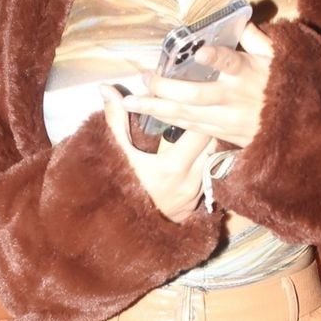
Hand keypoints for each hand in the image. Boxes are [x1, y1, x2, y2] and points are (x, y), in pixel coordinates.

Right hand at [99, 86, 212, 222]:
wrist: (122, 231)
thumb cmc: (118, 190)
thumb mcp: (117, 155)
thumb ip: (115, 120)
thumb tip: (106, 88)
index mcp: (174, 166)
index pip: (201, 130)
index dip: (197, 114)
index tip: (191, 102)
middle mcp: (192, 181)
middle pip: (213, 144)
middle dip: (207, 127)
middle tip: (199, 111)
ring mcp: (197, 195)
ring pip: (214, 161)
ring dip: (208, 146)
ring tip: (201, 129)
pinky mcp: (197, 205)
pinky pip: (209, 177)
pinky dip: (205, 164)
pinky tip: (198, 154)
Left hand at [122, 21, 273, 150]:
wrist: (298, 127)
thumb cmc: (285, 85)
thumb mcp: (276, 58)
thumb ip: (255, 39)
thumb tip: (239, 21)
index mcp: (249, 73)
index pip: (231, 63)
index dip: (216, 58)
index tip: (200, 50)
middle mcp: (235, 98)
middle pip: (196, 95)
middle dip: (166, 87)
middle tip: (144, 78)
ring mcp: (227, 119)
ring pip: (188, 115)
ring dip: (158, 108)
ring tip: (132, 101)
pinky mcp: (223, 134)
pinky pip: (191, 127)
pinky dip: (169, 120)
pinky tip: (150, 113)